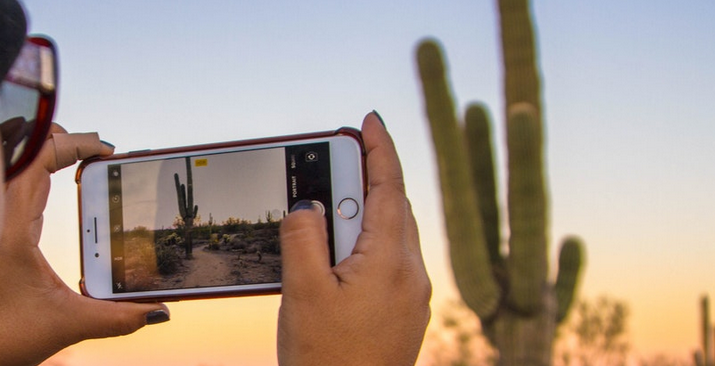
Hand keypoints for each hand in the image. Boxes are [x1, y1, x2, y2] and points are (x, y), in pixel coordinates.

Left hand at [0, 124, 168, 365]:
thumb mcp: (66, 324)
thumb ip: (116, 317)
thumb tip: (156, 312)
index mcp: (10, 220)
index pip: (41, 154)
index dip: (76, 143)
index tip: (105, 150)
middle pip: (20, 147)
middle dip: (58, 140)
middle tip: (93, 152)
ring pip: (6, 164)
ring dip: (38, 155)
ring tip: (71, 159)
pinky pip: (2, 186)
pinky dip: (26, 176)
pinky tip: (45, 192)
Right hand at [276, 112, 430, 364]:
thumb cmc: (326, 360)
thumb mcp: (303, 292)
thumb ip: (303, 237)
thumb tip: (307, 203)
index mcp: (390, 262)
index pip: (389, 188)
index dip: (380, 148)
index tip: (369, 120)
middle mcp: (411, 276)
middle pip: (393, 209)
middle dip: (366, 178)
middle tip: (336, 156)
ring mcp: (411, 297)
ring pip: (392, 236)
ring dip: (364, 213)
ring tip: (328, 204)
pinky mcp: (403, 315)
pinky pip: (389, 262)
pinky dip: (366, 243)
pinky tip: (338, 254)